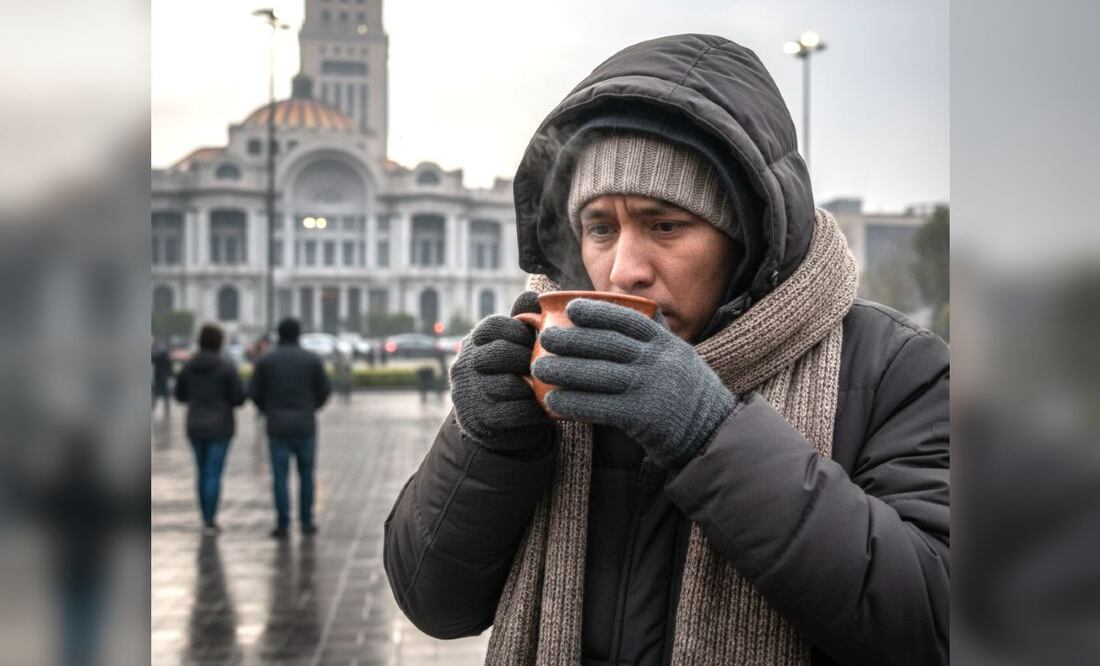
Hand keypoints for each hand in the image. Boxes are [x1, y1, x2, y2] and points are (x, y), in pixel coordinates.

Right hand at [448, 291, 552, 450]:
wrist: (500, 424)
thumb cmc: (512, 374)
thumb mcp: (514, 346)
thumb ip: (521, 321)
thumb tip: (531, 294)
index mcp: (474, 342)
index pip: (492, 326)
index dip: (519, 331)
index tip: (537, 340)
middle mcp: (464, 365)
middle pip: (499, 353)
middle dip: (528, 358)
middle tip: (547, 365)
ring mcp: (469, 394)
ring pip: (507, 384)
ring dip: (534, 386)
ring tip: (551, 386)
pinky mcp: (480, 420)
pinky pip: (513, 411)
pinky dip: (535, 409)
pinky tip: (547, 407)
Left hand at [532, 298, 734, 467]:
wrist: (714, 435)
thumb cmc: (690, 396)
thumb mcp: (681, 359)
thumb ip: (656, 340)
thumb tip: (628, 317)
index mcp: (667, 344)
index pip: (628, 320)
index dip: (597, 312)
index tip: (571, 308)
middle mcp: (658, 361)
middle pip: (607, 344)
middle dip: (572, 339)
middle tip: (545, 338)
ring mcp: (650, 388)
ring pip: (598, 374)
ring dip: (564, 370)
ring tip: (540, 369)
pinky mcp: (642, 416)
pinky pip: (600, 406)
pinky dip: (574, 402)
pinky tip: (553, 401)